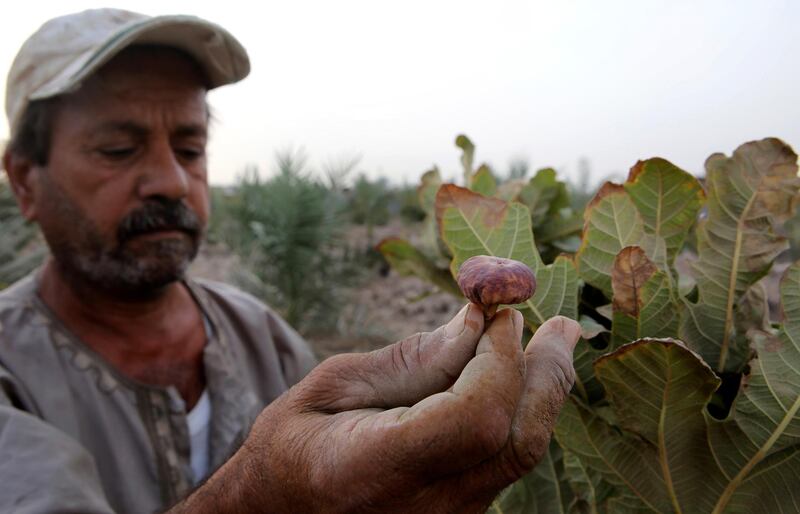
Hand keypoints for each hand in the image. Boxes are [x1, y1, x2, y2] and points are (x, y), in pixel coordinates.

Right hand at [175, 304, 579, 513]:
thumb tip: (475, 324)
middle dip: (543, 374)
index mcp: (373, 470)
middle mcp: (423, 507)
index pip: (472, 419)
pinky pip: (502, 463)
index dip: (497, 361)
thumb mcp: (330, 388)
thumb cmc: (291, 445)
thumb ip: (407, 361)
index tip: (498, 314)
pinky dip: (517, 413)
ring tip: (553, 342)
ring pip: (517, 455)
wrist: (280, 512)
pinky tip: (514, 380)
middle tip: (560, 326)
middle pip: (514, 443)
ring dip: (539, 391)